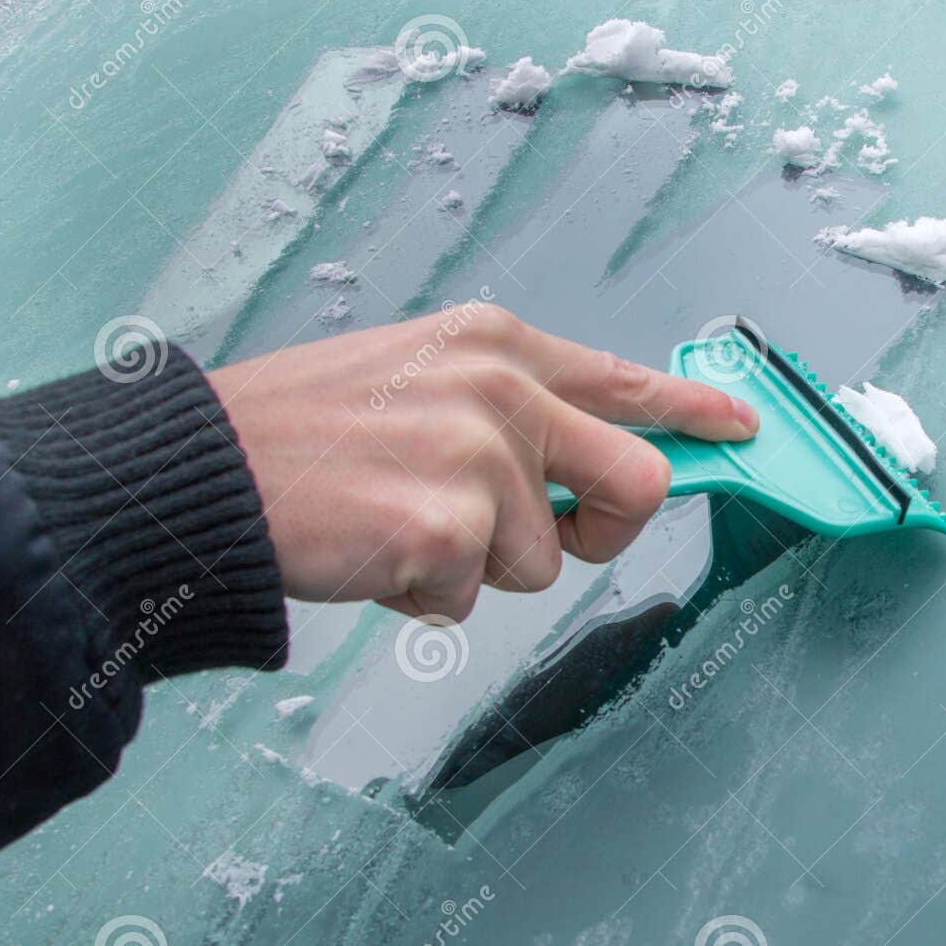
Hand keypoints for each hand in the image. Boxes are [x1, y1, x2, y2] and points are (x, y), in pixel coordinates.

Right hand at [207, 304, 757, 620]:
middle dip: (598, 528)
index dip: (694, 411)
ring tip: (397, 525)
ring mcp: (478, 461)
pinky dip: (424, 596)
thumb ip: (508, 408)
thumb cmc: (303, 433)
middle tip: (538, 533)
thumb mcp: (417, 379)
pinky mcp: (447, 532)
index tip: (740, 429)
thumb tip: (579, 464)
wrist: (204, 472)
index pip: (625, 381)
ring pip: (542, 562)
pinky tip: (371, 553)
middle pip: (634, 483)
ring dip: (476, 566)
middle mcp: (501, 392)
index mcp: (496, 345)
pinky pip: (471, 599)